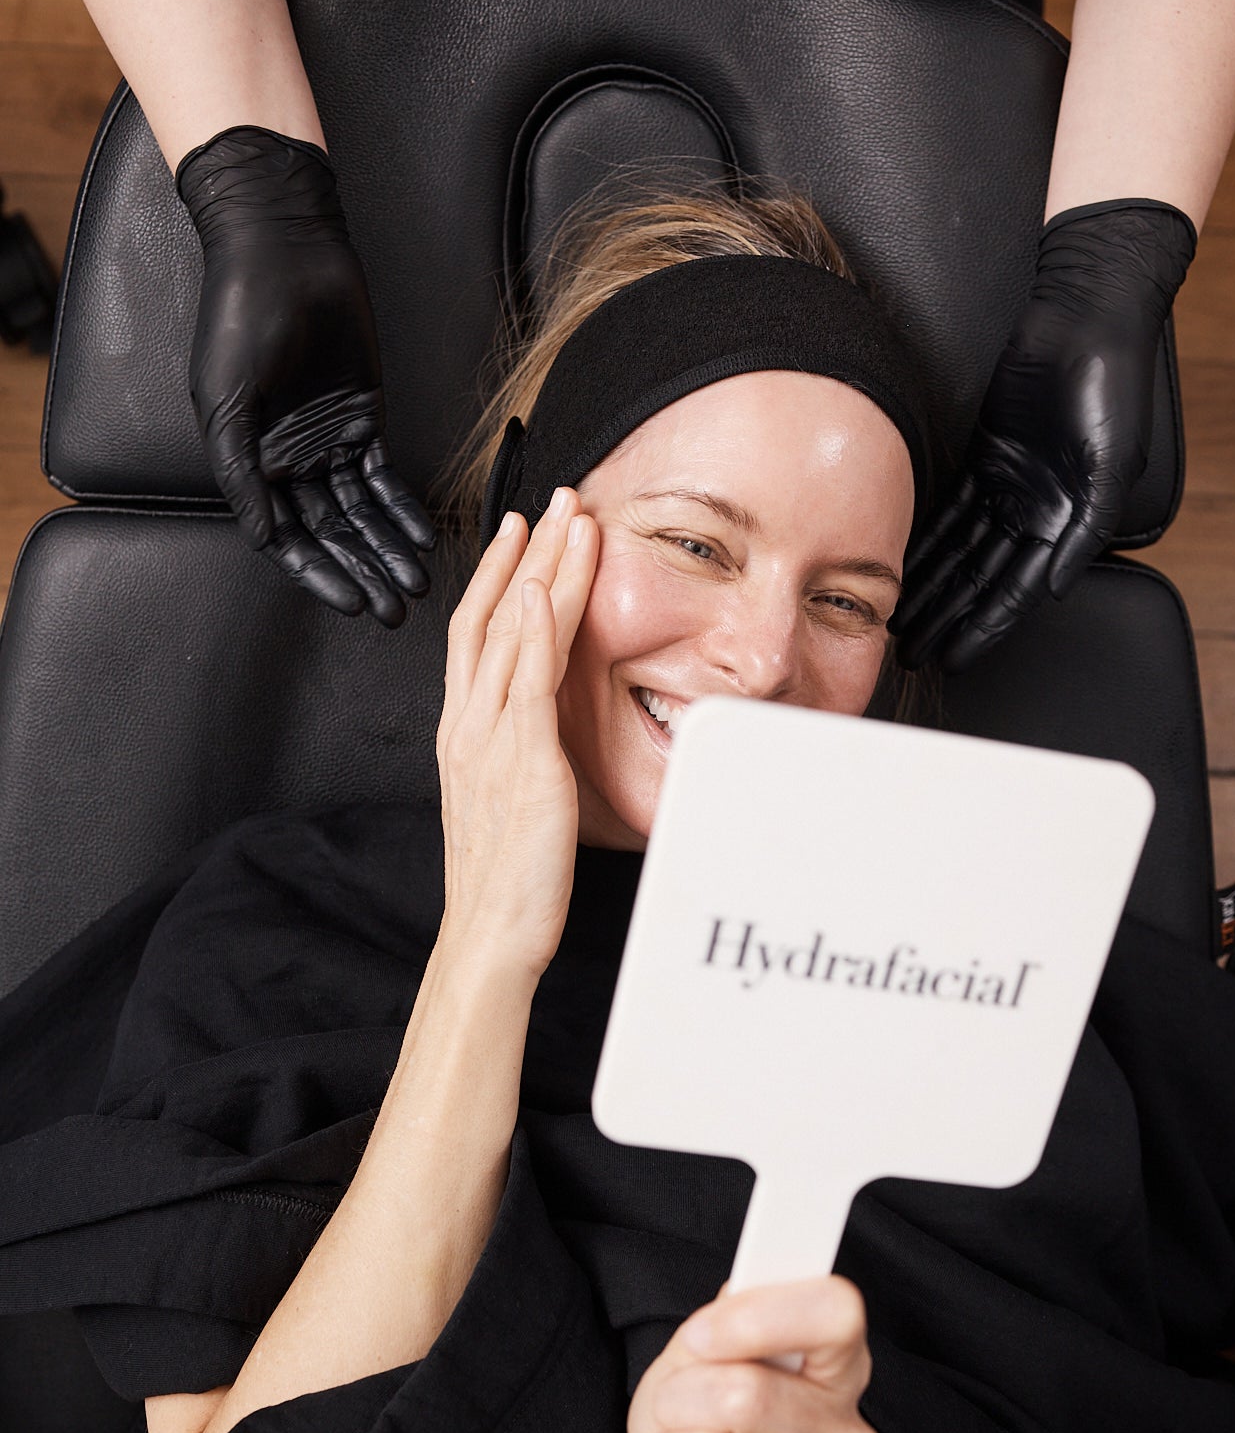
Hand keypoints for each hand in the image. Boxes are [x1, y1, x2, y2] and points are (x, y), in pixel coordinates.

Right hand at [176, 126, 434, 626]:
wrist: (282, 249)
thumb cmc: (239, 314)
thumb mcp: (226, 399)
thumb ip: (244, 473)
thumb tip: (264, 534)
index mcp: (249, 463)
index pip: (287, 538)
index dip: (320, 575)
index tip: (351, 605)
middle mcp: (288, 460)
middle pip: (330, 535)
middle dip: (362, 574)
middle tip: (393, 611)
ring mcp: (326, 441)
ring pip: (362, 514)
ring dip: (387, 551)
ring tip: (414, 585)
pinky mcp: (362, 418)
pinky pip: (385, 477)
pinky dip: (403, 509)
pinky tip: (421, 539)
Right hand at [435, 484, 598, 976]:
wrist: (491, 933)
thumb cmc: (509, 878)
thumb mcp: (516, 797)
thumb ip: (525, 749)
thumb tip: (548, 723)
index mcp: (468, 730)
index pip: (480, 633)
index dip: (501, 576)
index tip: (524, 532)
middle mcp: (471, 724)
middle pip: (493, 616)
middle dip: (526, 553)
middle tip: (555, 499)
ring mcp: (491, 739)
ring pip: (512, 634)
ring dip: (541, 571)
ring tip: (567, 520)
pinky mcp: (522, 762)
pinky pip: (523, 685)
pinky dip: (531, 634)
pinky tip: (542, 592)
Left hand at [628, 1277, 882, 1432]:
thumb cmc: (705, 1429)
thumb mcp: (703, 1360)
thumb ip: (725, 1322)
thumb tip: (738, 1294)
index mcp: (841, 1373)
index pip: (837, 1314)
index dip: (760, 1315)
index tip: (703, 1333)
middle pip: (749, 1393)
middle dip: (680, 1397)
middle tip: (674, 1410)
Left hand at [892, 200, 1195, 672]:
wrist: (1087, 313)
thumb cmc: (1113, 382)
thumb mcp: (1111, 463)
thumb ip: (1086, 531)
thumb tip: (1054, 585)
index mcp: (1068, 519)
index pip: (1017, 590)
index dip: (984, 628)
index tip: (952, 658)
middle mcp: (1035, 509)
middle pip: (982, 579)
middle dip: (947, 618)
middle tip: (911, 653)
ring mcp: (1008, 484)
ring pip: (960, 550)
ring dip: (931, 587)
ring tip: (899, 621)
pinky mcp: (985, 453)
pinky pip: (948, 507)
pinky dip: (925, 537)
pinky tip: (900, 562)